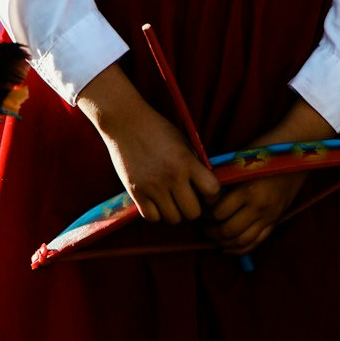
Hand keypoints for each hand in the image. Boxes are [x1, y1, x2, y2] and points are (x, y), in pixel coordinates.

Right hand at [77, 64, 219, 223]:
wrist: (126, 121)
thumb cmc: (158, 129)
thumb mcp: (183, 142)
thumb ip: (195, 164)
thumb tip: (207, 187)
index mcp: (187, 161)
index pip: (212, 190)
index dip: (213, 195)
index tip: (207, 191)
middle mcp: (171, 176)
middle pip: (193, 212)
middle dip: (194, 208)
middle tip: (189, 199)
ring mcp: (152, 187)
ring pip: (173, 219)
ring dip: (176, 212)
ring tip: (173, 200)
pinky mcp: (135, 192)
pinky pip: (152, 218)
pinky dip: (157, 214)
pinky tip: (157, 202)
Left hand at [202, 93, 335, 254]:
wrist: (298, 152)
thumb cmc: (266, 150)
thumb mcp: (242, 160)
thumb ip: (223, 178)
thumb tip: (203, 193)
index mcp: (249, 190)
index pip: (218, 212)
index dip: (205, 213)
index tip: (200, 207)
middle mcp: (260, 207)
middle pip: (228, 231)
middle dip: (210, 231)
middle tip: (202, 225)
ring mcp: (270, 216)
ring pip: (241, 241)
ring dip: (222, 242)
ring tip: (212, 236)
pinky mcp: (276, 219)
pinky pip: (256, 242)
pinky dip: (239, 249)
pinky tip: (227, 246)